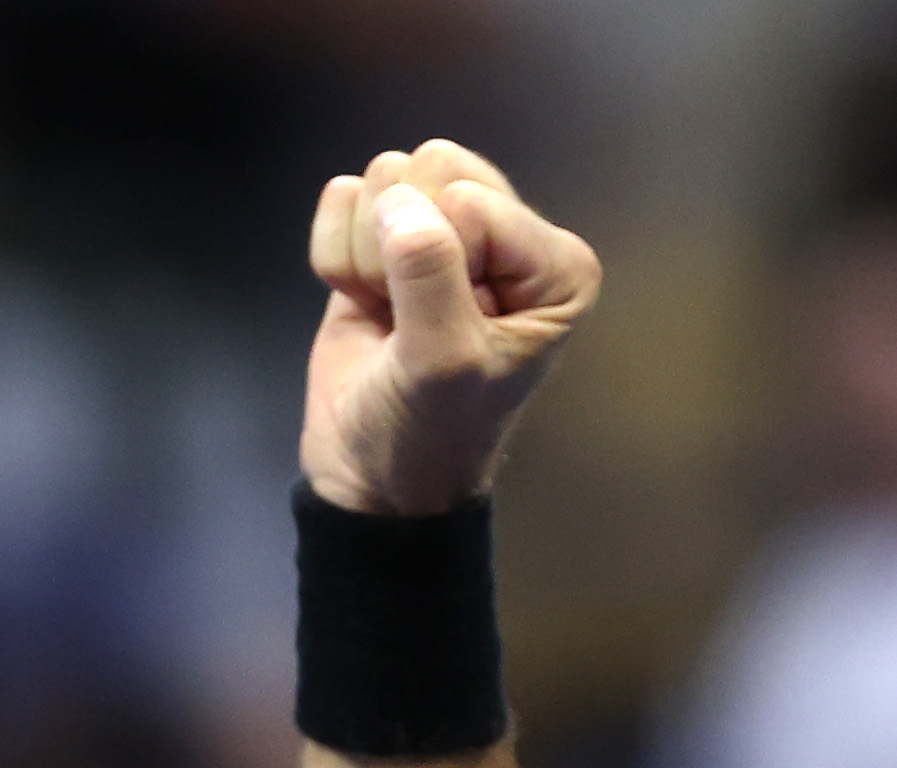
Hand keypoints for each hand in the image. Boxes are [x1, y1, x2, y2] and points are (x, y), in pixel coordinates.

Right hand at [302, 140, 601, 515]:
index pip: (473, 201)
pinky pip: (343, 199)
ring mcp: (447, 230)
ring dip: (368, 258)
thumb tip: (398, 201)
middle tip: (412, 319)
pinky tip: (364, 306)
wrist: (373, 473)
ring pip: (386, 176)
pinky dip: (339, 259)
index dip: (440, 263)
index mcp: (557, 265)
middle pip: (435, 165)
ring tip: (391, 319)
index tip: (445, 327)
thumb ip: (429, 276)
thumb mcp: (444, 363)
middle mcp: (511, 237)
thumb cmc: (431, 429)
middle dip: (402, 246)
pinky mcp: (386, 236)